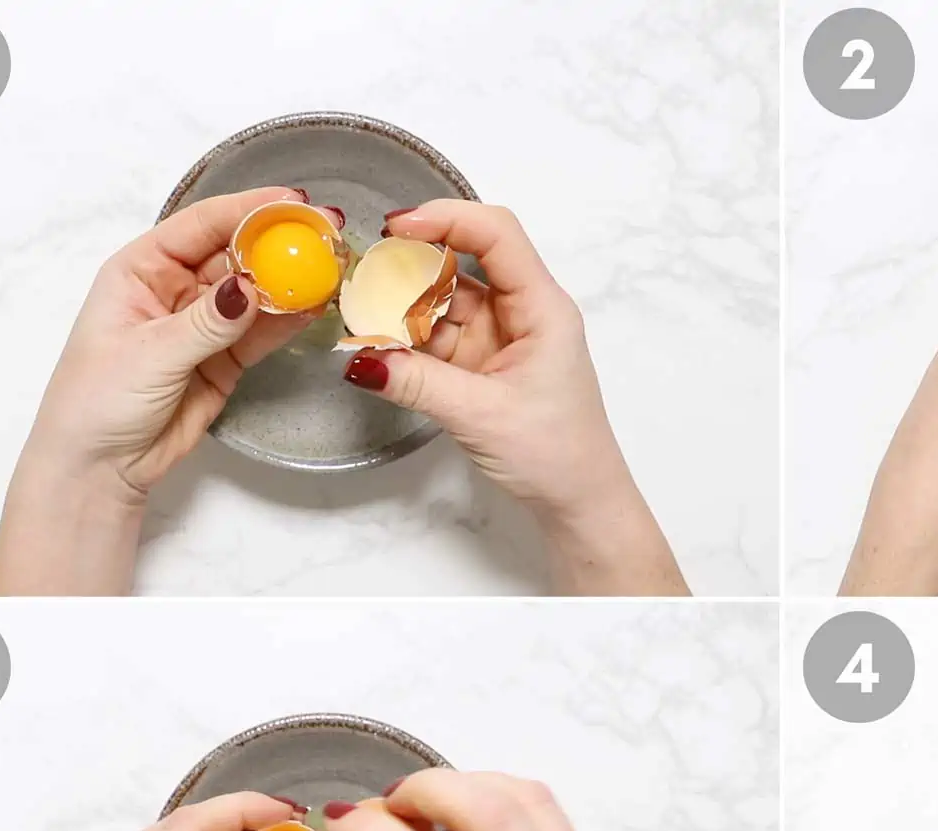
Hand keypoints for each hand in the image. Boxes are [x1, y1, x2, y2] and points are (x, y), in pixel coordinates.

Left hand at [0, 187, 339, 595]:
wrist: (99, 467)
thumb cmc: (98, 401)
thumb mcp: (149, 355)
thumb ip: (205, 322)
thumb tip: (250, 287)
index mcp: (140, 270)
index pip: (200, 226)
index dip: (248, 210)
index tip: (293, 202)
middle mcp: (173, 289)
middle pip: (235, 253)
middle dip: (279, 242)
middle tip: (327, 233)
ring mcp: (203, 324)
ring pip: (254, 292)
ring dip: (292, 281)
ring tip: (333, 269)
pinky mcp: (225, 358)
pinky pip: (262, 331)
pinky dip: (289, 319)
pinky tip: (317, 307)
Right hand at [337, 201, 687, 595]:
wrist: (579, 504)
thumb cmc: (556, 456)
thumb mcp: (480, 415)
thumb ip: (417, 382)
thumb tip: (359, 357)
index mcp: (542, 309)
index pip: (496, 234)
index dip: (446, 218)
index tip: (396, 227)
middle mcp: (523, 313)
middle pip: (463, 261)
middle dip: (412, 262)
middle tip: (361, 272)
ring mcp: (501, 338)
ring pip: (445, 300)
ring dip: (403, 304)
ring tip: (358, 310)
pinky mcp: (484, 365)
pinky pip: (439, 335)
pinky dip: (408, 337)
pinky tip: (378, 344)